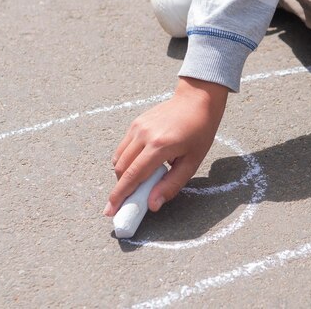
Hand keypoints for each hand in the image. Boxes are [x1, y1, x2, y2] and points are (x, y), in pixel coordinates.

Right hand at [103, 77, 228, 215]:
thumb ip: (172, 184)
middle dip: (121, 188)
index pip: (132, 176)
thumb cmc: (200, 132)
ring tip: (137, 181)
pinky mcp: (135, 123)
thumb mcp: (193, 162)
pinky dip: (126, 160)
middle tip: (127, 201)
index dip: (120, 196)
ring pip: (118, 158)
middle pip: (121, 169)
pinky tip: (140, 164)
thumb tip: (152, 205)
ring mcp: (137, 127)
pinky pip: (123, 147)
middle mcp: (144, 135)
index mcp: (160, 146)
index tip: (110, 211)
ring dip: (123, 174)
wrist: (196, 100)